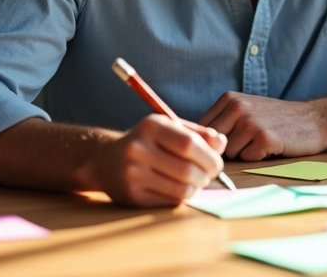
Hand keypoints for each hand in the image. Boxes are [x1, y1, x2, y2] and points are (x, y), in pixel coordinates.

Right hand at [85, 114, 226, 207]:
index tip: (217, 164)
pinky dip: (182, 197)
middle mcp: (138, 148)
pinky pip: (170, 201)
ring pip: (181, 189)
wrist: (104, 159)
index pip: (188, 144)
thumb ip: (197, 133)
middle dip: (206, 175)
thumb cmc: (146, 142)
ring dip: (196, 188)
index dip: (209, 157)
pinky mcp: (132, 195)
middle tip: (209, 175)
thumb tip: (222, 143)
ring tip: (196, 182)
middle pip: (187, 169)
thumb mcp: (169, 128)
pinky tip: (179, 188)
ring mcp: (132, 173)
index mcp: (151, 126)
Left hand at [199, 92, 326, 160]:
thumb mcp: (246, 108)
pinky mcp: (264, 138)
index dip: (211, 141)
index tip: (226, 142)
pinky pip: (247, 158)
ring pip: (230, 153)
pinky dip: (257, 157)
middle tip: (247, 143)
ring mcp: (250, 122)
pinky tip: (271, 146)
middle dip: (226, 149)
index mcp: (229, 98)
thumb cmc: (277, 118)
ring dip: (244, 153)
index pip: (201, 128)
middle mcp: (237, 107)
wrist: (313, 120)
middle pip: (213, 143)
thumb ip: (222, 120)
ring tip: (261, 142)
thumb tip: (192, 141)